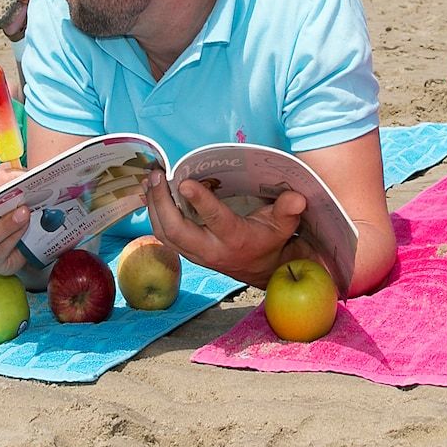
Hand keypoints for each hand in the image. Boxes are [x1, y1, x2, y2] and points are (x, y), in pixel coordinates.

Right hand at [0, 168, 34, 273]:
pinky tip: (26, 230)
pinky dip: (13, 241)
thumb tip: (20, 176)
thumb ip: (7, 179)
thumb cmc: (2, 206)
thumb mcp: (1, 187)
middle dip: (1, 207)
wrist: (8, 234)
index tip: (19, 179)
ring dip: (7, 226)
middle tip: (23, 200)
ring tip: (25, 215)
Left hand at [143, 172, 303, 286]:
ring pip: (164, 233)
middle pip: (176, 230)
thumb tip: (297, 198)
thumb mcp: (284, 225)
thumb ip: (287, 210)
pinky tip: (150, 193)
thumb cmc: (270, 241)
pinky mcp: (186, 250)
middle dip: (161, 203)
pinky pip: (163, 234)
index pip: (215, 220)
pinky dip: (154, 214)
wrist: (260, 270)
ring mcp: (194, 252)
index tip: (185, 182)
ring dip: (153, 206)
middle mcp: (210, 249)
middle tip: (156, 176)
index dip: (200, 202)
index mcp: (234, 239)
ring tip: (149, 180)